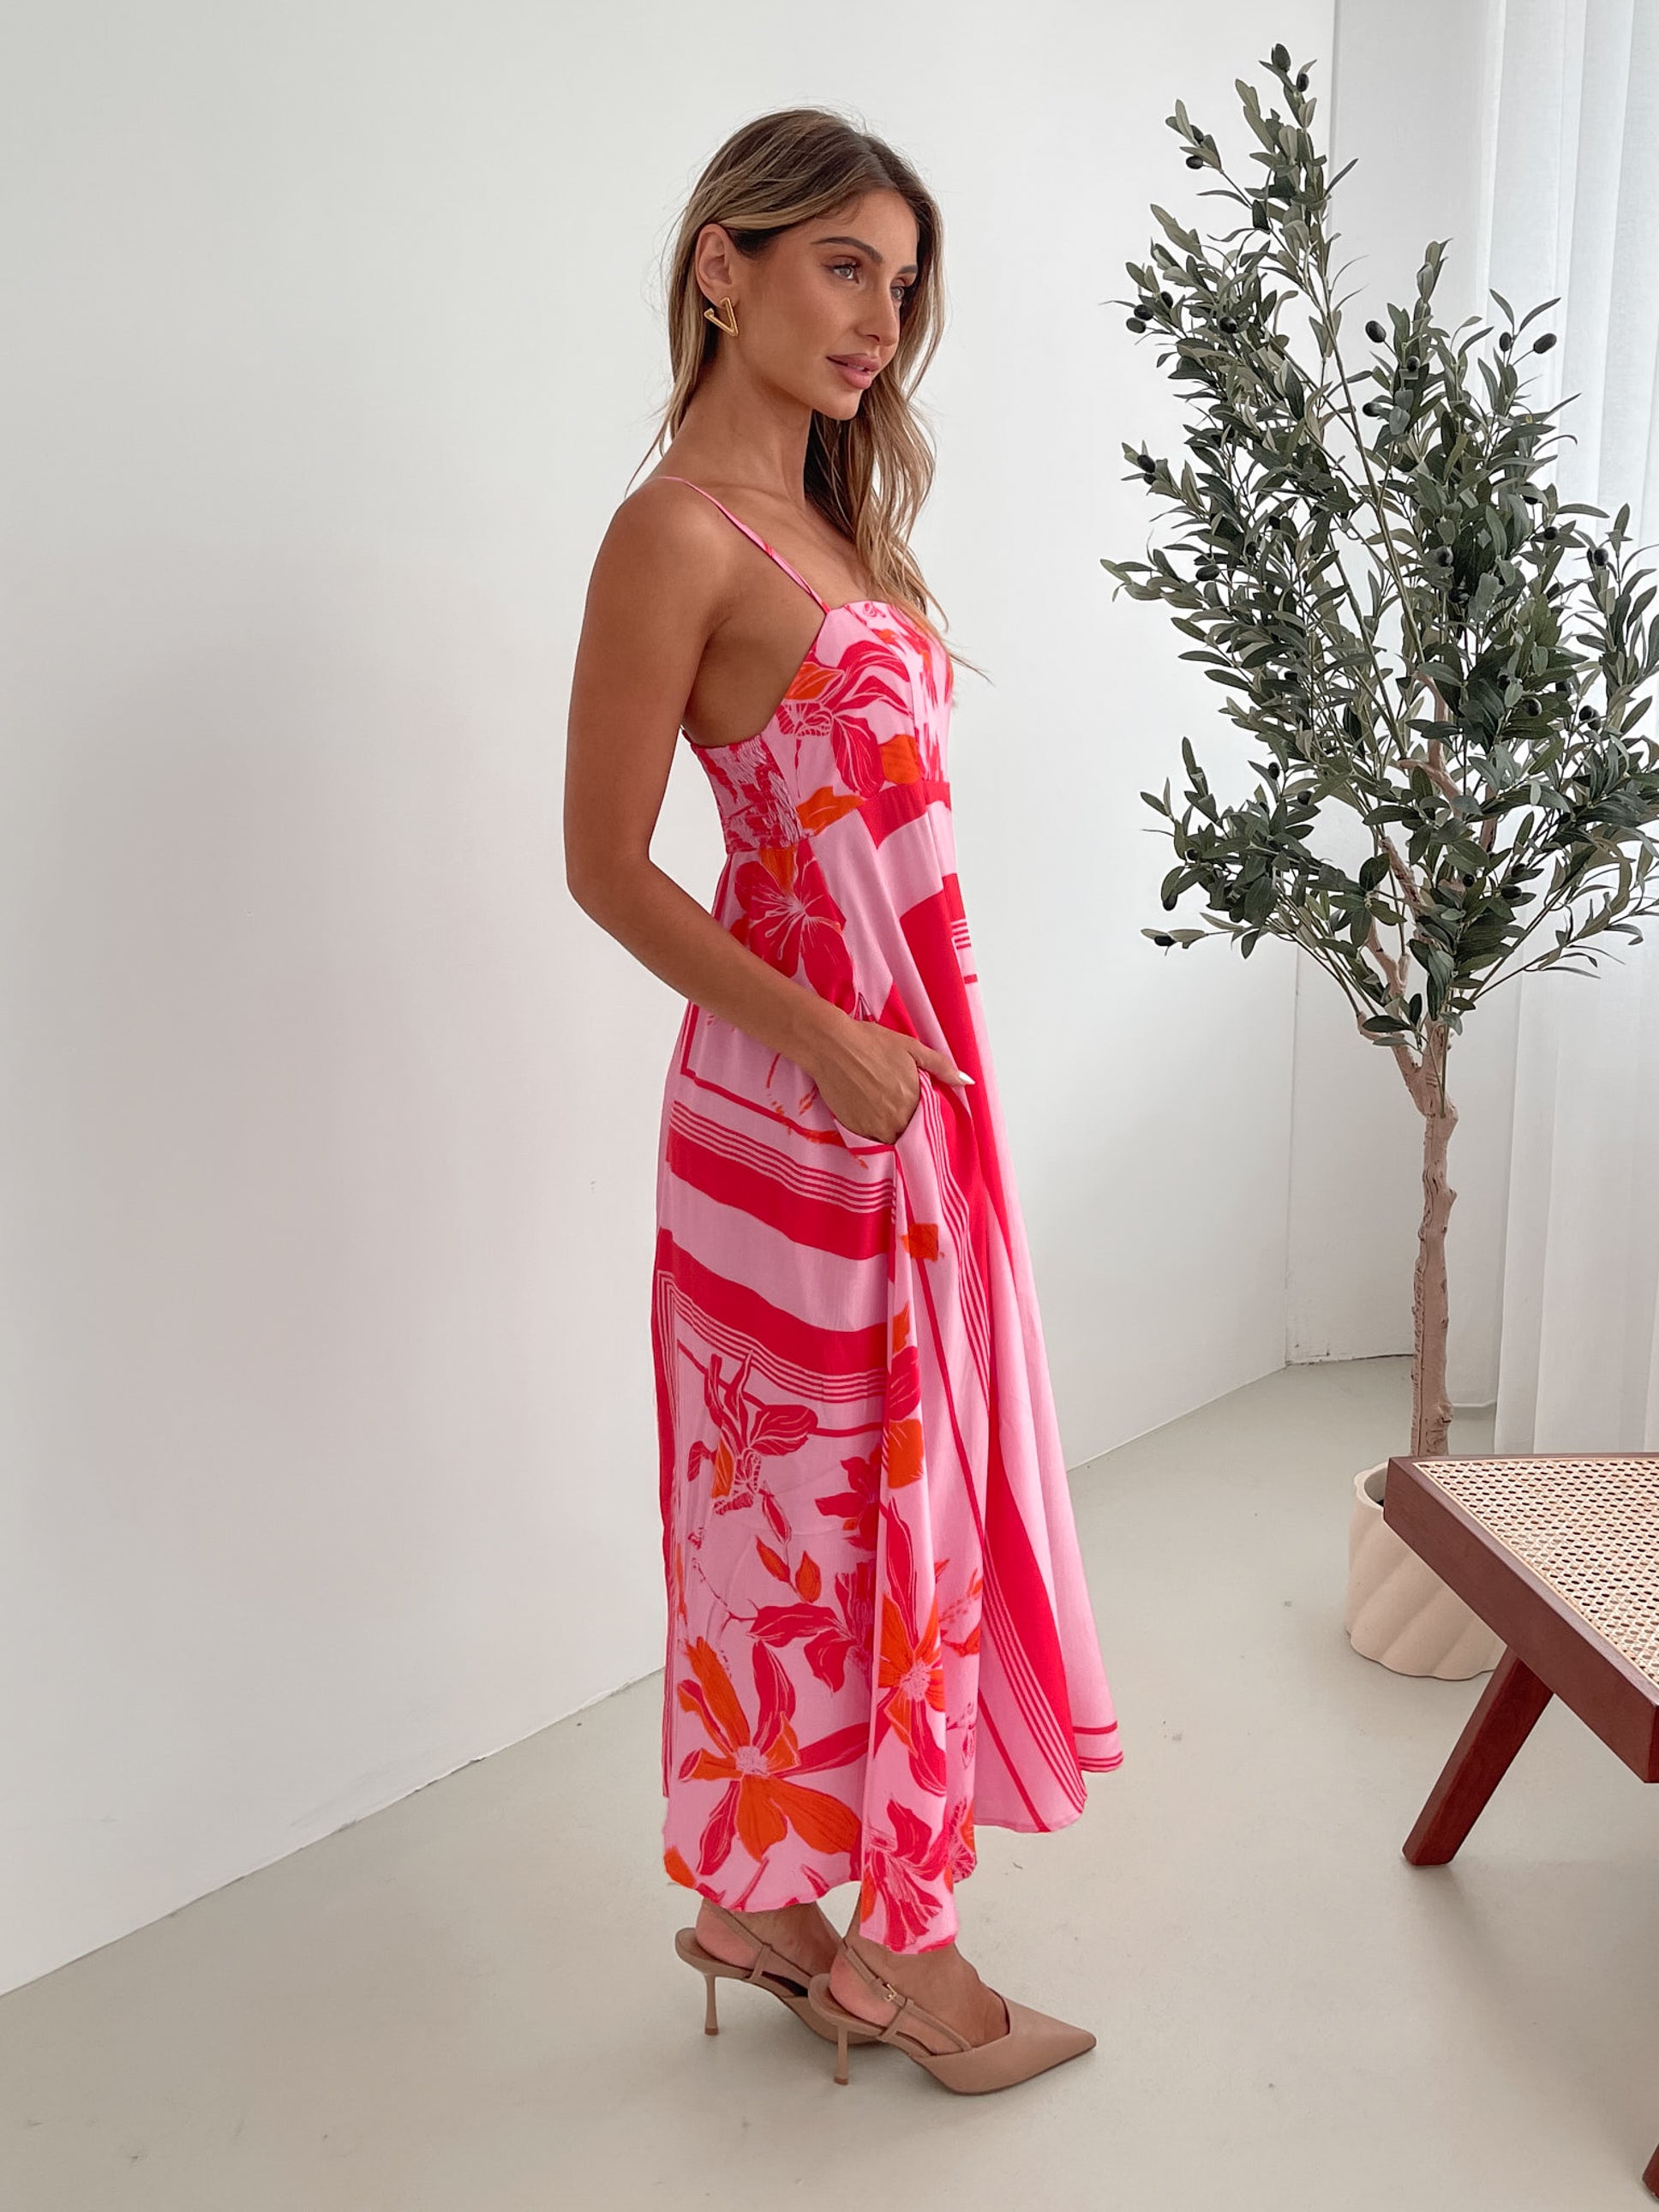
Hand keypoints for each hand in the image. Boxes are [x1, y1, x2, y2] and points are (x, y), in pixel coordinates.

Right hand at [808, 1016, 973, 1144]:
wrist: (831, 1045)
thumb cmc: (871, 1042)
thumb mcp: (911, 1048)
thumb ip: (941, 1067)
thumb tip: (967, 1082)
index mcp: (915, 1100)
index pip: (927, 1120)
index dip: (922, 1112)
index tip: (915, 1104)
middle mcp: (897, 1118)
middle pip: (909, 1131)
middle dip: (906, 1121)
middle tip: (893, 1101)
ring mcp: (875, 1126)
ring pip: (890, 1137)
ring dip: (890, 1127)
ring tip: (879, 1106)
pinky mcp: (854, 1129)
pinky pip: (870, 1138)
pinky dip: (871, 1129)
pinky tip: (865, 1109)